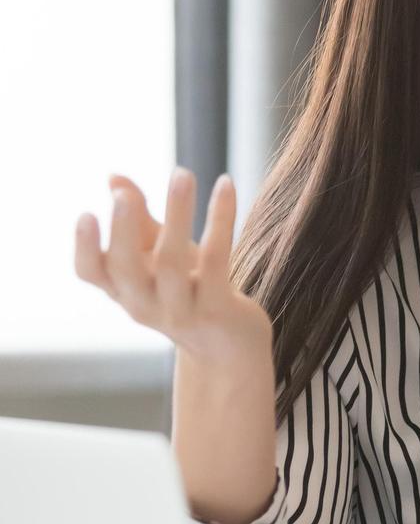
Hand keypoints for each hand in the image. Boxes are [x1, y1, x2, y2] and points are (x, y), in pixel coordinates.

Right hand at [74, 169, 270, 359]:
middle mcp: (145, 304)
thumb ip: (139, 220)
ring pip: (172, 262)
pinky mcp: (219, 308)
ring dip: (177, 213)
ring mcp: (182, 310)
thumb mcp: (161, 256)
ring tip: (181, 173)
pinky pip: (218, 260)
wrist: (231, 350)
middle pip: (126, 268)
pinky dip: (220, 219)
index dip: (84, 246)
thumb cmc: (191, 292)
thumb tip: (113, 177)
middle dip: (123, 229)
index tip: (86, 214)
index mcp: (124, 290)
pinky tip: (225, 184)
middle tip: (125, 194)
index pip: (90, 272)